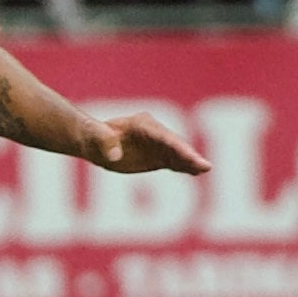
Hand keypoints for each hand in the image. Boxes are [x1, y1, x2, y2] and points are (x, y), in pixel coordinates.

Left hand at [81, 108, 207, 175]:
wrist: (92, 141)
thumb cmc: (92, 134)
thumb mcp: (93, 135)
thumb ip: (104, 141)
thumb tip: (115, 156)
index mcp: (142, 124)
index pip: (164, 137)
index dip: (178, 147)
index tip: (190, 156)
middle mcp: (154, 133)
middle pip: (175, 145)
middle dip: (190, 156)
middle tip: (206, 167)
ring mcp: (157, 145)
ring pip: (177, 154)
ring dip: (191, 162)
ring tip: (205, 169)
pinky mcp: (156, 157)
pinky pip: (173, 162)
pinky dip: (184, 167)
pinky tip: (197, 172)